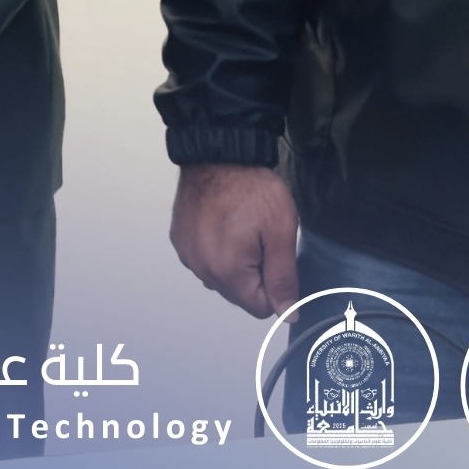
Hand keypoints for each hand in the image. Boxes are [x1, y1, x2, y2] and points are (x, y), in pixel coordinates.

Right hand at [170, 163, 297, 317]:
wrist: (219, 155)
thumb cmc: (251, 188)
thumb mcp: (281, 233)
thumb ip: (283, 278)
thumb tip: (288, 313)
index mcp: (228, 270)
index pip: (259, 307)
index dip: (275, 287)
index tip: (276, 260)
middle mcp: (202, 267)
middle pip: (238, 294)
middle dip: (254, 276)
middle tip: (261, 241)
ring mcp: (187, 254)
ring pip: (220, 278)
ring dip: (233, 264)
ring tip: (241, 230)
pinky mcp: (180, 240)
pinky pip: (204, 260)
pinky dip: (216, 251)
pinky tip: (223, 226)